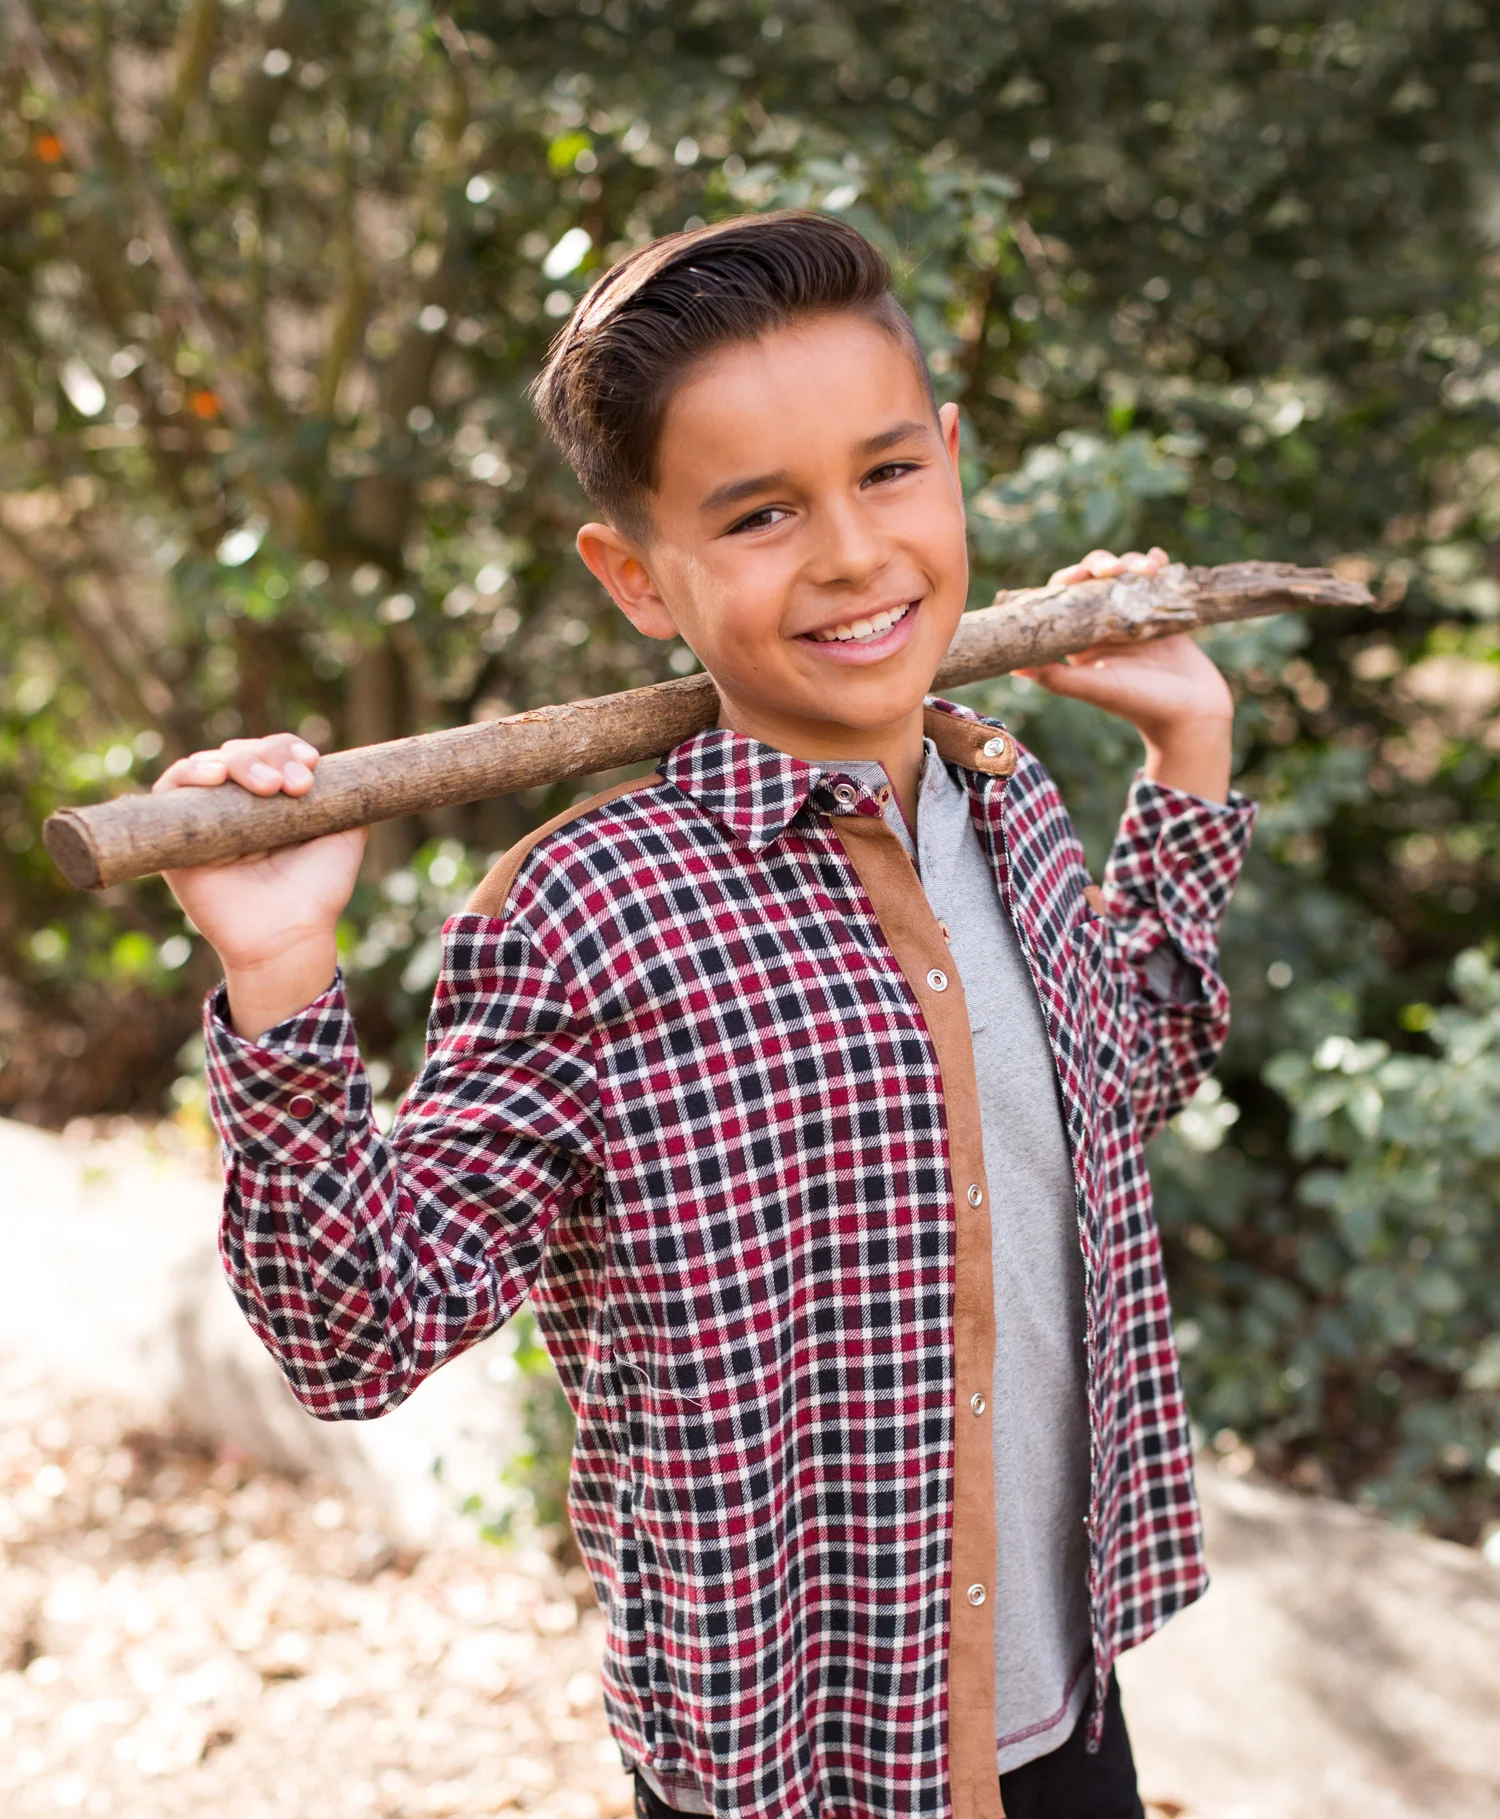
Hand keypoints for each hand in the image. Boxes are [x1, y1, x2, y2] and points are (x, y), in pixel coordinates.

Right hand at [155, 734, 367, 1039]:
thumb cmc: (318, 890)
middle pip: (243, 753)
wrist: (288, 934)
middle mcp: (238, 805)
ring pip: (210, 764)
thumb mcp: (345, 836)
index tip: (312, 762)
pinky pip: (170, 789)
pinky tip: (217, 775)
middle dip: (270, 757)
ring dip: (239, 762)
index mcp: (274, 801)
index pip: (274, 754)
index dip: (288, 749)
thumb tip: (339, 766)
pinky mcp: (176, 836)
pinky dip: (190, 772)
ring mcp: (206, 818)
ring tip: (267, 785)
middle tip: (295, 785)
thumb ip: (345, 797)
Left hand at [1018, 548, 1234, 802]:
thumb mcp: (1094, 688)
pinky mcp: (1163, 614)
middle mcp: (1106, 626)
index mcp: (1082, 640)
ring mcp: (1136, 617)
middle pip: (1096, 579)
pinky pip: (1158, 582)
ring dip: (1133, 563)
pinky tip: (1160, 558)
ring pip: (1127, 575)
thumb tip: (1012, 665)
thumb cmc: (1140, 705)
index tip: (1079, 574)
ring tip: (1148, 567)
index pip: (1066, 597)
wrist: (1191, 715)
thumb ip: (1056, 676)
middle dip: (1102, 565)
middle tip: (1114, 568)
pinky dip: (1158, 565)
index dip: (1068, 579)